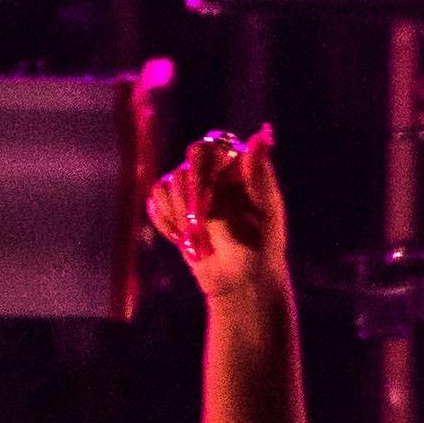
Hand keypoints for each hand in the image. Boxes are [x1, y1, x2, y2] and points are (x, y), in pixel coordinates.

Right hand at [147, 125, 291, 318]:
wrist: (240, 285)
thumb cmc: (262, 249)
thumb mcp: (268, 212)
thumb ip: (260, 174)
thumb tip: (260, 136)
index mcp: (238, 169)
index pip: (212, 145)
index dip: (204, 166)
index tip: (210, 191)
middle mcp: (213, 175)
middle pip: (185, 164)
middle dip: (190, 195)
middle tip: (202, 222)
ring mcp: (191, 193)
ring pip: (167, 183)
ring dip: (180, 214)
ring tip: (199, 237)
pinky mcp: (173, 211)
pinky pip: (155, 202)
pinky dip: (166, 222)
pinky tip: (184, 240)